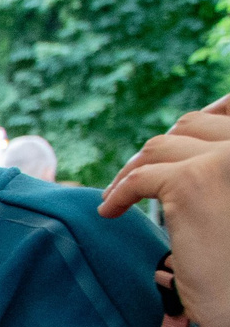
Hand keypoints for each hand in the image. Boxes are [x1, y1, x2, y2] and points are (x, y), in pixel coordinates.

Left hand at [105, 96, 229, 326]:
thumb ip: (222, 173)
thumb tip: (196, 141)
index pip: (226, 115)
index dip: (197, 131)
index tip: (171, 156)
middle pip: (193, 124)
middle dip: (162, 148)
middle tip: (141, 175)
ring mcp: (225, 158)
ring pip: (161, 146)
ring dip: (134, 166)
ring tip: (118, 192)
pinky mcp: (191, 182)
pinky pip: (139, 178)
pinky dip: (118, 193)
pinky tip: (110, 211)